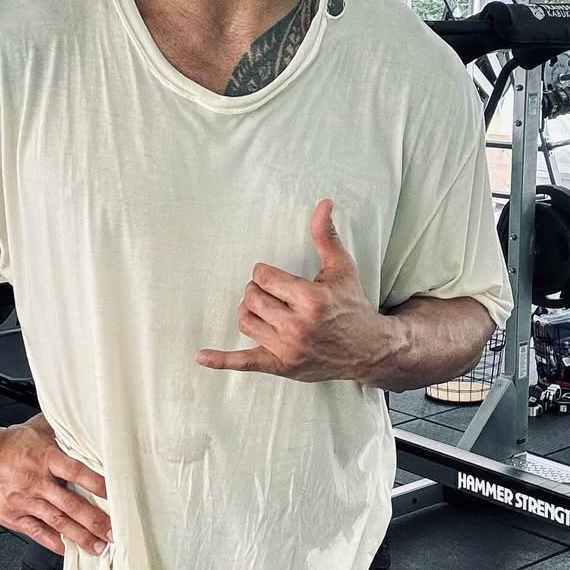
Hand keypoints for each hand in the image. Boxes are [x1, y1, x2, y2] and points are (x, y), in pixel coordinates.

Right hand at [0, 412, 110, 556]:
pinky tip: (68, 550)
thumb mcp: (37, 428)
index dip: (97, 484)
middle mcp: (36, 481)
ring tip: (98, 547)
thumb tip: (88, 427)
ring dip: (80, 537)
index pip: (77, 471)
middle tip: (113, 533)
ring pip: (57, 522)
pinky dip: (54, 543)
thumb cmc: (6, 442)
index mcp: (45, 457)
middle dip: (94, 521)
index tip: (116, 495)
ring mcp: (24, 501)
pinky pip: (37, 532)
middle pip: (71, 504)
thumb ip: (63, 432)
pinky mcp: (13, 516)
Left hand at [196, 199, 386, 381]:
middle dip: (257, 290)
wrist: (368, 349)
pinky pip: (244, 362)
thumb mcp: (341, 268)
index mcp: (312, 299)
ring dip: (250, 311)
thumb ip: (326, 236)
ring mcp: (288, 349)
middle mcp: (298, 326)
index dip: (265, 273)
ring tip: (264, 309)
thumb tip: (323, 203)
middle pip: (252, 298)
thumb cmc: (352, 305)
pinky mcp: (281, 366)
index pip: (264, 277)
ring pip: (246, 321)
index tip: (276, 277)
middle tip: (272, 292)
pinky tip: (201, 355)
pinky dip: (221, 360)